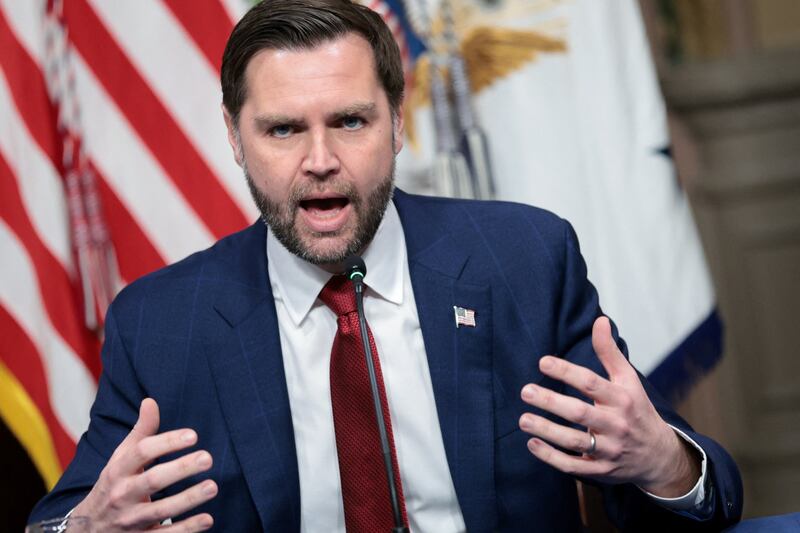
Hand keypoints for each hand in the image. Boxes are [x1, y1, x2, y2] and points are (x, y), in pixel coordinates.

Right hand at [73, 398, 216, 530]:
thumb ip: (140, 432)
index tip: (193, 435)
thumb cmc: (113, 485)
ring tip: (212, 486)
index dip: (167, 442)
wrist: (88, 531)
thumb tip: (150, 401)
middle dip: (180, 469)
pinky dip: (186, 529)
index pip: (141, 452)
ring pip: (160, 511)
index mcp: (117, 471)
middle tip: (207, 458)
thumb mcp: (120, 459)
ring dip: (188, 499)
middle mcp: (122, 495)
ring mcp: (131, 521)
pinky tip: (207, 519)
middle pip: (152, 481)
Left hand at [518, 317, 699, 496]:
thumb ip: (609, 352)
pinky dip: (552, 457)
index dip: (566, 371)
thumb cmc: (636, 410)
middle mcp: (616, 424)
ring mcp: (609, 450)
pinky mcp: (601, 470)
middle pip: (580, 413)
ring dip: (547, 431)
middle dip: (551, 402)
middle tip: (526, 391)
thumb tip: (599, 320)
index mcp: (622, 399)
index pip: (592, 383)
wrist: (658, 455)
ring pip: (575, 442)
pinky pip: (574, 466)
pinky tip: (532, 444)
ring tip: (523, 420)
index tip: (543, 362)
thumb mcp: (628, 380)